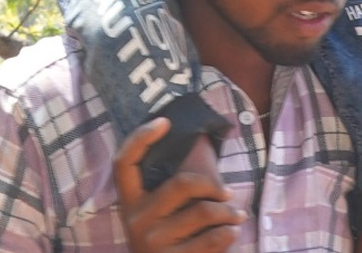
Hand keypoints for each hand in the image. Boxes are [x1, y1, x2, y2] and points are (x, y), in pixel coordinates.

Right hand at [114, 118, 244, 252]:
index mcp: (129, 201)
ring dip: (229, 212)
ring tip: (236, 215)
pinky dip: (230, 233)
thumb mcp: (155, 218)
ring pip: (204, 212)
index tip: (164, 121)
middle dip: (214, 184)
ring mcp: (153, 242)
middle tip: (227, 192)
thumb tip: (200, 147)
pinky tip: (232, 232)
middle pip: (181, 183)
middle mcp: (136, 219)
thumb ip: (167, 193)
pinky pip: (214, 238)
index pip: (124, 161)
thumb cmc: (166, 243)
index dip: (141, 137)